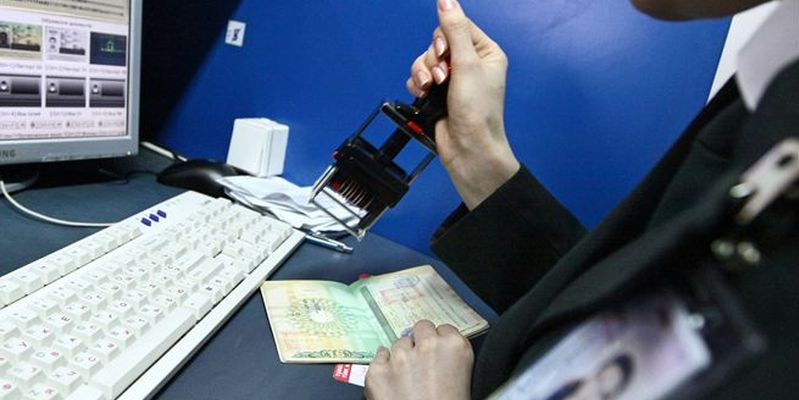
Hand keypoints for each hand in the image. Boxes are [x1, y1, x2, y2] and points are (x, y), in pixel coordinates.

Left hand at [364, 320, 473, 399]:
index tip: (438, 352)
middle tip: (422, 360)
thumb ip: (451, 360)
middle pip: (421, 327)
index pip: (445, 329)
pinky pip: (378, 356)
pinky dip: (382, 365)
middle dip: (421, 340)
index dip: (440, 342)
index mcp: (455, 347)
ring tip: (406, 376)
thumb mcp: (464, 381)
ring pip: (399, 342)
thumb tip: (440, 357)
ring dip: (402, 355)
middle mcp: (428, 345)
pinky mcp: (378, 371)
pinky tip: (389, 378)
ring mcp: (400, 357)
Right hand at [408, 0, 519, 209]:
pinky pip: (418, 78)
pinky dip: (417, 85)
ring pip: (425, 60)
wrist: (468, 150)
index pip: (457, 27)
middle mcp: (470, 64)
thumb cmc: (478, 113)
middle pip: (437, 43)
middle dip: (433, 59)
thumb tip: (446, 0)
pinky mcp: (437, 94)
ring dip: (422, 72)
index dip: (445, 37)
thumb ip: (454, 30)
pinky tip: (422, 94)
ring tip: (430, 88)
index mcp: (485, 53)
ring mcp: (453, 80)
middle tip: (441, 77)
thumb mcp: (467, 65)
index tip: (444, 52)